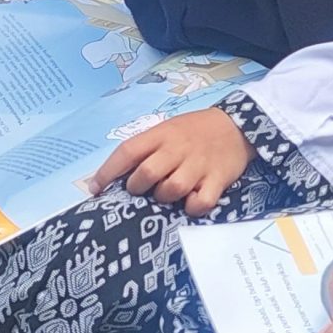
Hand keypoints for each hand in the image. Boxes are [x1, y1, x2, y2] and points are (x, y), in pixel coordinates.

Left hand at [87, 106, 253, 216]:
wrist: (236, 126)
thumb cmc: (194, 131)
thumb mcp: (168, 130)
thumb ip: (148, 149)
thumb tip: (119, 175)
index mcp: (162, 134)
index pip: (128, 151)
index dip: (108, 171)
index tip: (95, 188)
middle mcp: (178, 149)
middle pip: (147, 173)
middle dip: (137, 187)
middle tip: (140, 189)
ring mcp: (198, 165)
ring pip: (172, 189)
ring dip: (164, 197)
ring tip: (167, 193)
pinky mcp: (217, 180)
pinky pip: (200, 202)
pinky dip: (193, 207)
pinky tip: (191, 201)